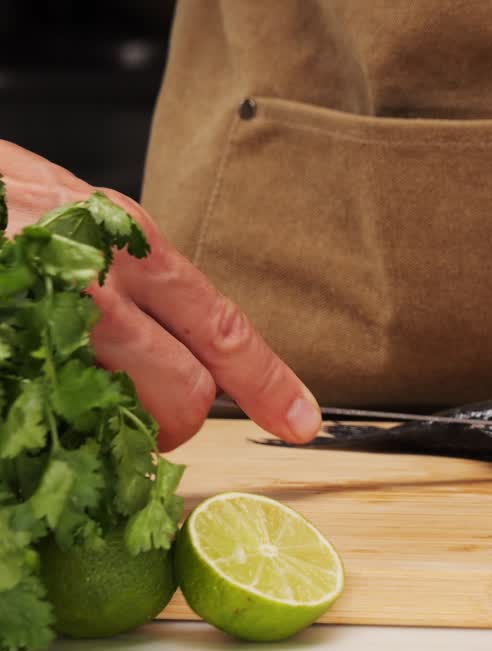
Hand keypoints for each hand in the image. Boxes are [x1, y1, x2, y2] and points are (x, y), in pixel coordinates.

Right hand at [2, 140, 320, 449]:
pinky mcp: (14, 364)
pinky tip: (39, 401)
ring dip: (109, 432)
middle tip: (137, 413)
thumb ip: (132, 273)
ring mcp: (43, 325)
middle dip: (168, 421)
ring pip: (120, 422)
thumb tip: (175, 340)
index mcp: (129, 240)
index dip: (269, 383)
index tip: (301, 420)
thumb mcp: (74, 214)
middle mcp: (96, 283)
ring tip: (73, 397)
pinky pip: (53, 426)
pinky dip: (55, 430)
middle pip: (182, 396)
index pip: (222, 326)